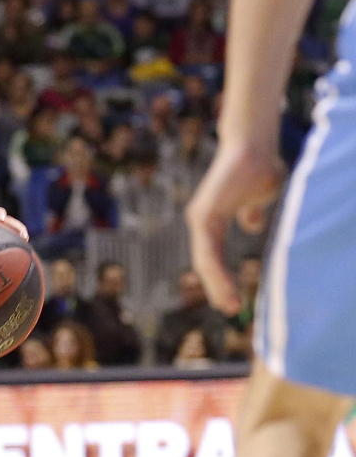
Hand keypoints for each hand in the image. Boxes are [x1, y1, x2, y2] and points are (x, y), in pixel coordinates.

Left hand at [186, 141, 280, 314]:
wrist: (253, 147)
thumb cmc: (257, 169)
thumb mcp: (257, 199)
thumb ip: (250, 214)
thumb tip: (251, 228)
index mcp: (211, 221)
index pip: (211, 256)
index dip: (220, 277)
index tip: (230, 298)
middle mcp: (201, 222)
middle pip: (205, 263)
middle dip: (216, 287)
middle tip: (229, 309)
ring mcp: (199, 219)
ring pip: (205, 261)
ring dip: (216, 285)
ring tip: (228, 305)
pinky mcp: (204, 216)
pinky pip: (208, 251)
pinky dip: (216, 272)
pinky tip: (224, 288)